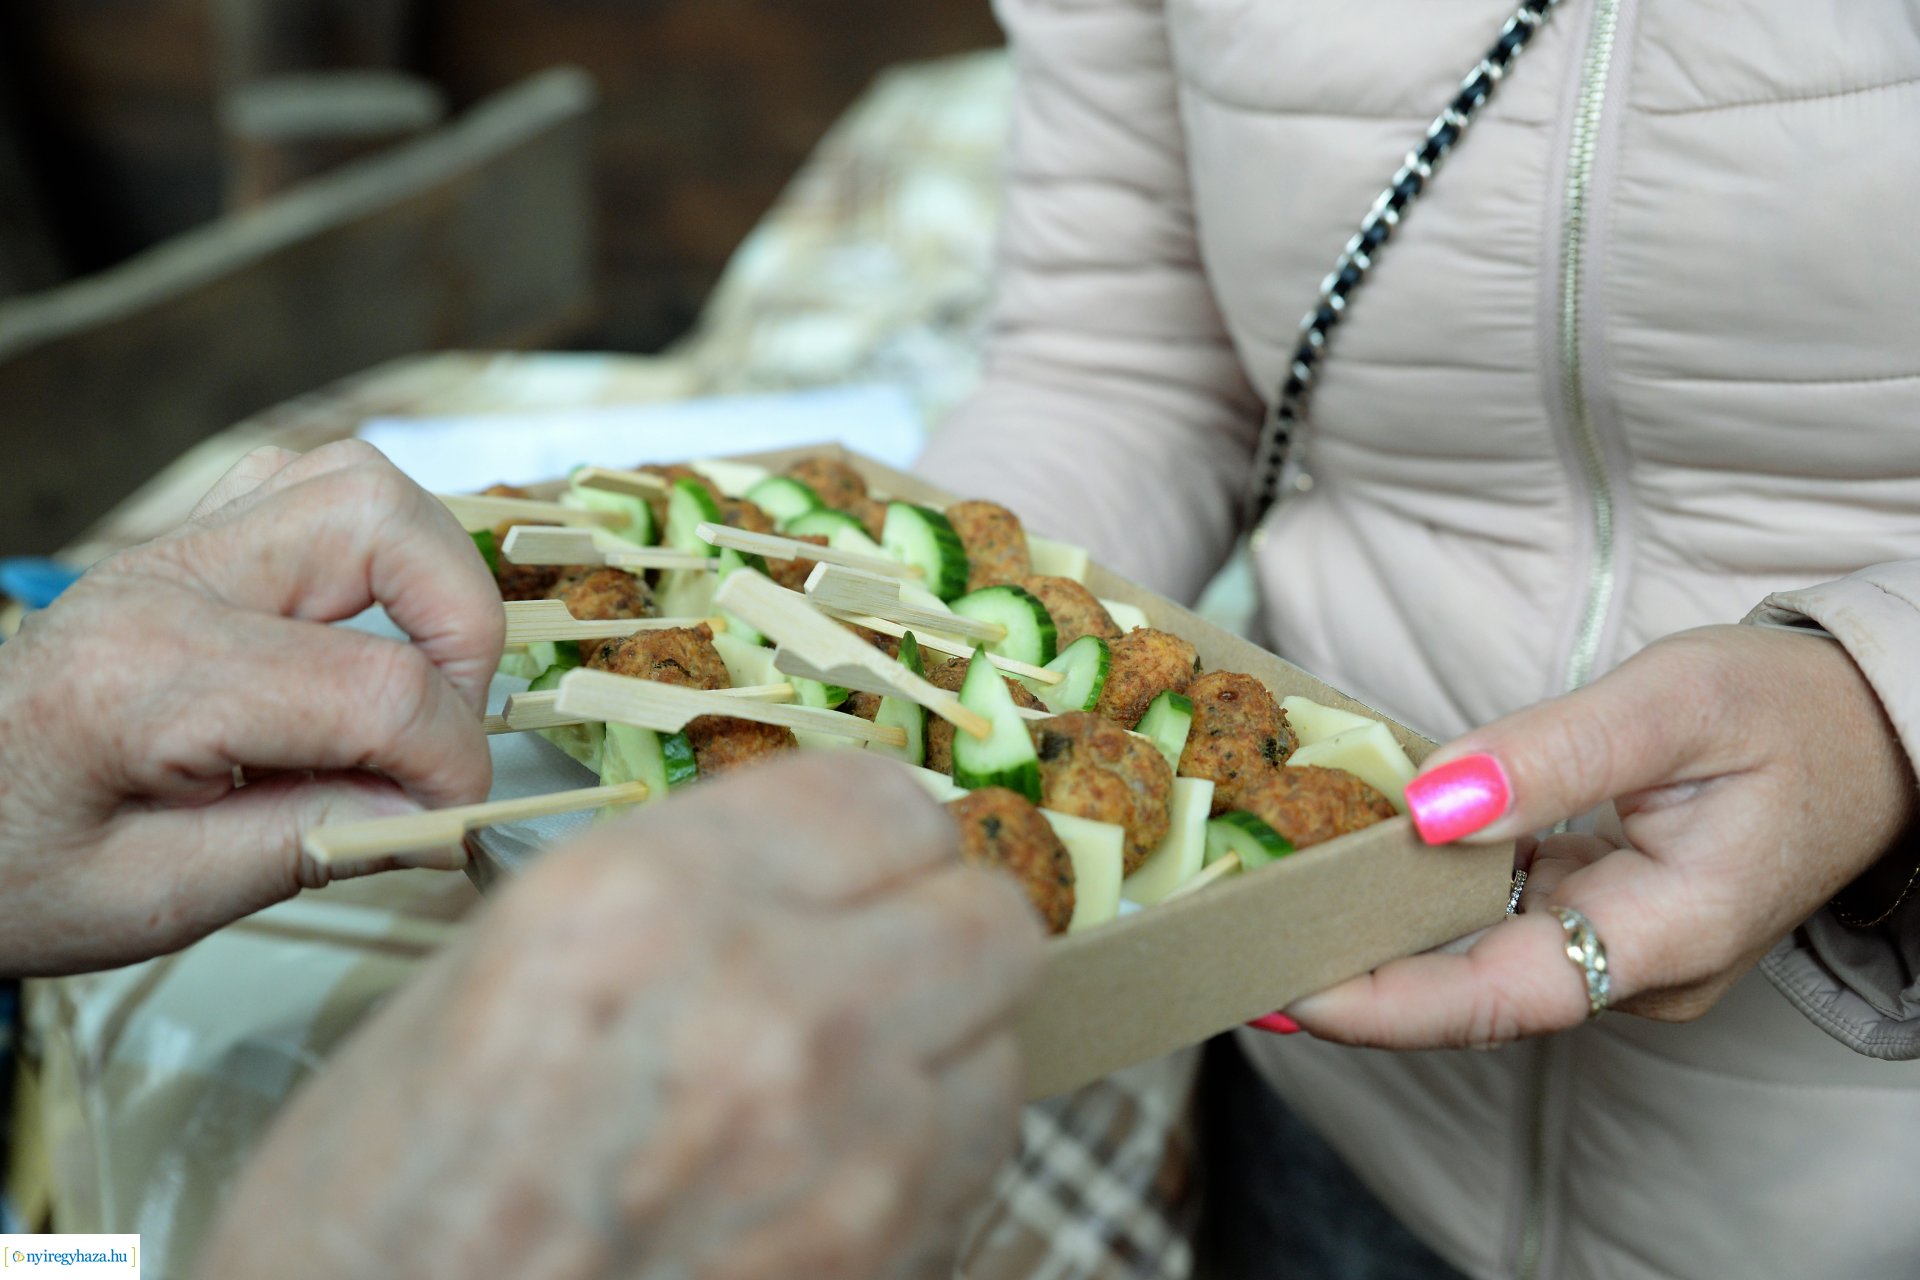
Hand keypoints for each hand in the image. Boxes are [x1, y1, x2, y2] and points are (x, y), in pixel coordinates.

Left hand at [0, 441, 502, 975]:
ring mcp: (179, 548)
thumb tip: (437, 815)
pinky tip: (376, 625)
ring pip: (360, 483)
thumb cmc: (15, 865)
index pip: (375, 689)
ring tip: (426, 674)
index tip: (452, 821)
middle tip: (448, 729)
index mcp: (150, 678)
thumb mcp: (159, 898)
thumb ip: (311, 842)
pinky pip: (316, 485)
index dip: (452, 762)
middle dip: (463, 631)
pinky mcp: (191, 543)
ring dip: (432, 574)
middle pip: (383, 526)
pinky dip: (382, 545)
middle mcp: (169, 582)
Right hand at [198, 755, 1043, 1279]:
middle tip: (874, 952)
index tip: (861, 856)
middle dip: (936, 923)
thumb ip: (678, 890)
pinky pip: (976, 1155)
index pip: (878, 797)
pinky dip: (931, 1144)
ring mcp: (843, 1149)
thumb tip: (809, 865)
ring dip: (940, 1039)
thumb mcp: (502, 968)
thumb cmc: (386, 1199)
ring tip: (845, 1068)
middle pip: (986, 912)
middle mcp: (766, 1010)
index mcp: (645, 906)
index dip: (875, 830)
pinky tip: (838, 1159)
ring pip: (1001, 1035)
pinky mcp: (879, 1260)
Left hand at [1286, 624, 1917, 1047]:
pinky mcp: (1602, 915)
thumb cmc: (1790, 711)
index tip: (1279, 988)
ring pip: (1475, 958)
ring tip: (1265, 898)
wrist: (1875, 727)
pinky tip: (1349, 864)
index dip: (1381, 1004)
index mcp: (1666, 937)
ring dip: (1377, 934)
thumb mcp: (1672, 704)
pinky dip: (1423, 896)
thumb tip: (1429, 803)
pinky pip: (1497, 920)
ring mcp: (1619, 948)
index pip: (1497, 1000)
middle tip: (1234, 938)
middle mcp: (1635, 967)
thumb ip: (1551, 757)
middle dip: (1352, 974)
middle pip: (1469, 992)